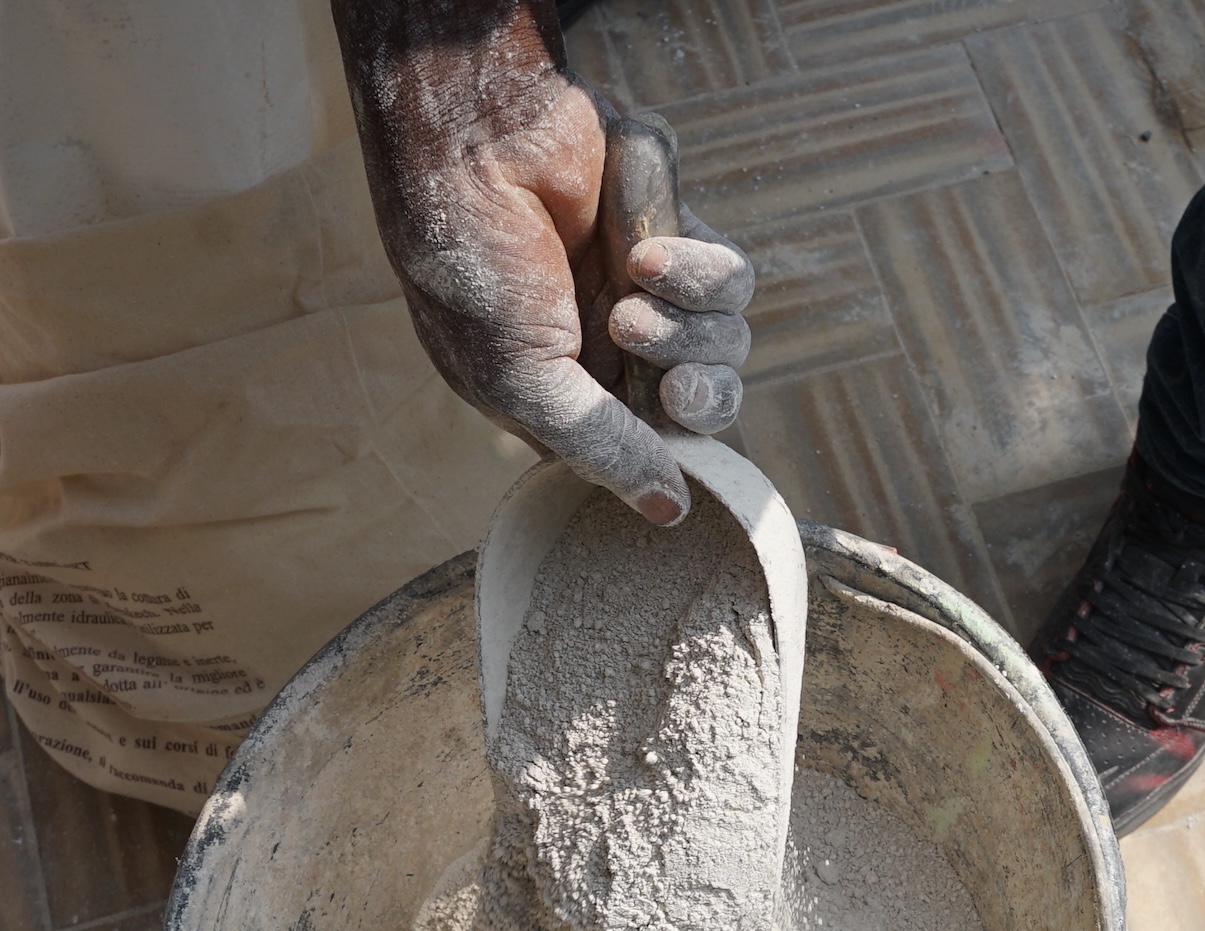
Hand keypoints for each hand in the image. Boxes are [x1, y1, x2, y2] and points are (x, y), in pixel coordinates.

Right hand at [332, 0, 752, 524]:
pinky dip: (700, 270)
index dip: (670, 444)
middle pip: (705, 402)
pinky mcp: (673, 238)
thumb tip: (669, 515)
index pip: (649, 449)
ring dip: (689, 327)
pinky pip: (730, 280)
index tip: (663, 416)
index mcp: (566, 398)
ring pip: (726, 343)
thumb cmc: (473, 267)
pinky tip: (647, 252)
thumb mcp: (523, 378)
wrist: (475, 140)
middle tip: (677, 385)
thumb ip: (600, 447)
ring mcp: (645, 294)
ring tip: (633, 291)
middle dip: (702, 396)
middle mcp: (611, 351)